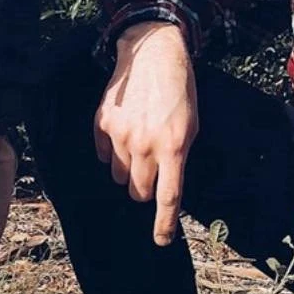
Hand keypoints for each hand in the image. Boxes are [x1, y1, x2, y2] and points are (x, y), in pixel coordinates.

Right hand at [94, 21, 196, 244]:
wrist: (152, 53)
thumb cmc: (179, 91)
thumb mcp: (191, 125)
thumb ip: (179, 156)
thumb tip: (166, 187)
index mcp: (173, 146)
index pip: (168, 196)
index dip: (164, 223)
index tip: (162, 240)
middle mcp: (145, 144)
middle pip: (138, 191)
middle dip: (145, 188)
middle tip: (152, 169)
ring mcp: (120, 135)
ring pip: (119, 177)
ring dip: (129, 170)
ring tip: (139, 143)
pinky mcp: (102, 124)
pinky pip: (104, 156)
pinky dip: (113, 153)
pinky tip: (124, 132)